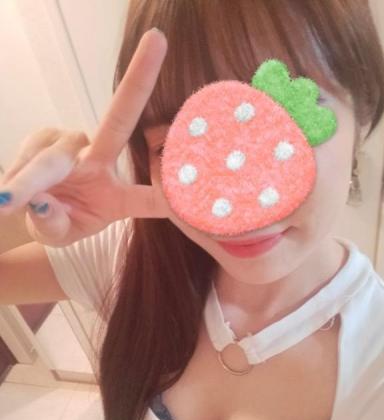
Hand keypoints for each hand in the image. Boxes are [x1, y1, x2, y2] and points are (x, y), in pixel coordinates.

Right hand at [0, 28, 170, 246]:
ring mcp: (74, 145)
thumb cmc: (57, 222)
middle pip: (118, 120)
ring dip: (29, 180)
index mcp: (116, 199)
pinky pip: (31, 153)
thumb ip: (54, 225)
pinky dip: (16, 174)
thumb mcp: (58, 236)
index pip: (146, 198)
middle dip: (138, 81)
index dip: (166, 197)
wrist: (26, 209)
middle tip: (158, 40)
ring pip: (52, 156)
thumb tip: (43, 202)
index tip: (187, 194)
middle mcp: (101, 162)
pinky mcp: (47, 136)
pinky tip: (10, 191)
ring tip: (8, 203)